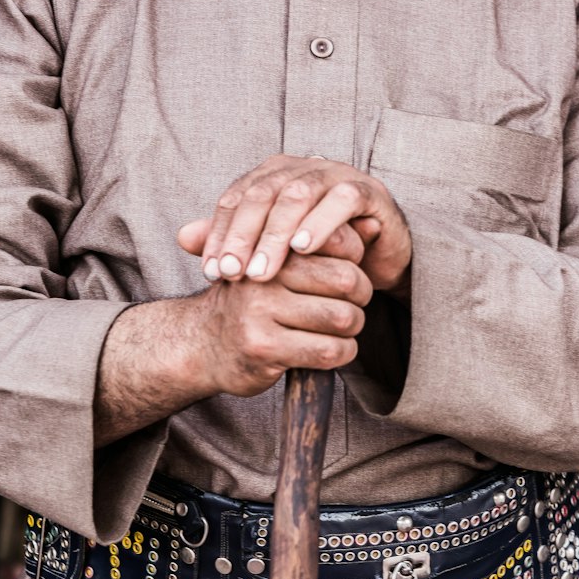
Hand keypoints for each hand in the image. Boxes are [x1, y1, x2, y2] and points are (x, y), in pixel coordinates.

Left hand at [178, 155, 411, 293]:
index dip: (220, 233)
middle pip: (262, 194)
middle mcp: (301, 168)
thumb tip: (181, 237)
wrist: (377, 258)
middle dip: (244, 236)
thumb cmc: (320, 252)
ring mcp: (335, 175)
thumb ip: (232, 239)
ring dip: (276, 235)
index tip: (211, 272)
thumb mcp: (274, 251)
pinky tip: (304, 249)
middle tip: (233, 275)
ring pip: (298, 195)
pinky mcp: (367, 190)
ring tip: (262, 271)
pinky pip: (341, 200)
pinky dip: (321, 223)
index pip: (236, 198)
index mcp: (273, 175)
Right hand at [188, 242, 372, 397]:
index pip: (338, 242)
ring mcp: (260, 312)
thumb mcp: (283, 264)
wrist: (203, 343)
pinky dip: (342, 352)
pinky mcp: (264, 348)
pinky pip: (329, 351)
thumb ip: (327, 244)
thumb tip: (375, 226)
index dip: (357, 260)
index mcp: (271, 246)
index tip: (350, 272)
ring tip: (341, 327)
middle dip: (361, 296)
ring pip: (343, 317)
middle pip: (347, 280)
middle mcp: (263, 275)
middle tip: (353, 303)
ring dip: (353, 328)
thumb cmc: (257, 301)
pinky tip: (331, 349)